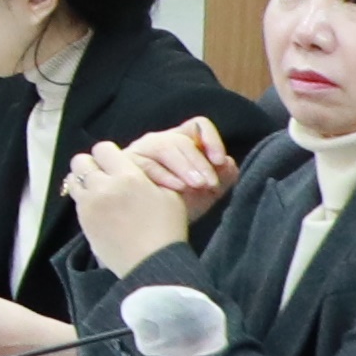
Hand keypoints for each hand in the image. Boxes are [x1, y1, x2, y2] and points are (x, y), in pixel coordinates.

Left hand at [61, 136, 195, 274]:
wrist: (152, 264)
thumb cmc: (167, 229)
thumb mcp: (170, 195)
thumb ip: (149, 176)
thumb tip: (136, 168)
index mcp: (127, 177)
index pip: (103, 149)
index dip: (109, 153)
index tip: (117, 161)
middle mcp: (103, 187)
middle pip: (81, 161)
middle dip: (92, 164)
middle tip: (105, 174)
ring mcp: (89, 205)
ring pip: (74, 180)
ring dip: (85, 181)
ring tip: (100, 191)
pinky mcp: (83, 222)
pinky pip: (77, 201)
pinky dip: (85, 199)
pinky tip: (101, 208)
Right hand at [120, 118, 240, 199]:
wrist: (149, 228)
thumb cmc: (178, 206)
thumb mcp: (205, 194)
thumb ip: (221, 179)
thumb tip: (230, 164)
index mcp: (182, 142)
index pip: (198, 126)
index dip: (211, 139)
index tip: (220, 160)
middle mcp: (160, 141)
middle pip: (182, 140)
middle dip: (199, 162)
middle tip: (210, 183)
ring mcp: (141, 150)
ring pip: (163, 147)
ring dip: (184, 166)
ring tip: (197, 185)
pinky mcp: (125, 163)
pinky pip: (146, 164)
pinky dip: (165, 176)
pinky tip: (177, 189)